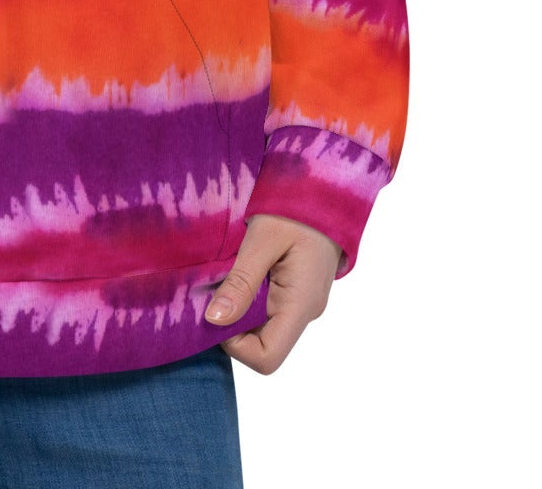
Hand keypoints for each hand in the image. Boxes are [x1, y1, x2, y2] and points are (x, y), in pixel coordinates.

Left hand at [204, 214, 341, 374]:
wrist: (328, 184)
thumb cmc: (298, 207)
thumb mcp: (264, 238)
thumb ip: (241, 281)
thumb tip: (214, 320)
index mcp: (301, 305)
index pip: (266, 357)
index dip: (234, 344)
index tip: (215, 309)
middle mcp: (305, 312)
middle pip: (262, 344)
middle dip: (232, 324)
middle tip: (213, 287)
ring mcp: (303, 301)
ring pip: (263, 325)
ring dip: (239, 307)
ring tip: (225, 273)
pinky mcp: (298, 289)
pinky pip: (269, 307)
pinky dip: (249, 296)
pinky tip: (239, 268)